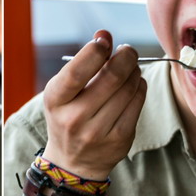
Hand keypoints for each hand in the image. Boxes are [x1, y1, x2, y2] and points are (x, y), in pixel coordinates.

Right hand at [40, 30, 146, 180]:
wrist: (73, 161)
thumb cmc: (68, 115)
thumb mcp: (64, 91)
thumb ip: (82, 63)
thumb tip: (103, 34)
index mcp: (55, 100)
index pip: (77, 71)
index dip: (95, 51)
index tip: (105, 40)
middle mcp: (74, 117)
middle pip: (111, 77)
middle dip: (125, 57)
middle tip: (128, 51)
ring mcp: (97, 131)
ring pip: (128, 89)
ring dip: (134, 71)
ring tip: (130, 68)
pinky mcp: (119, 139)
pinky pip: (137, 103)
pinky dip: (139, 87)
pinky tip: (134, 85)